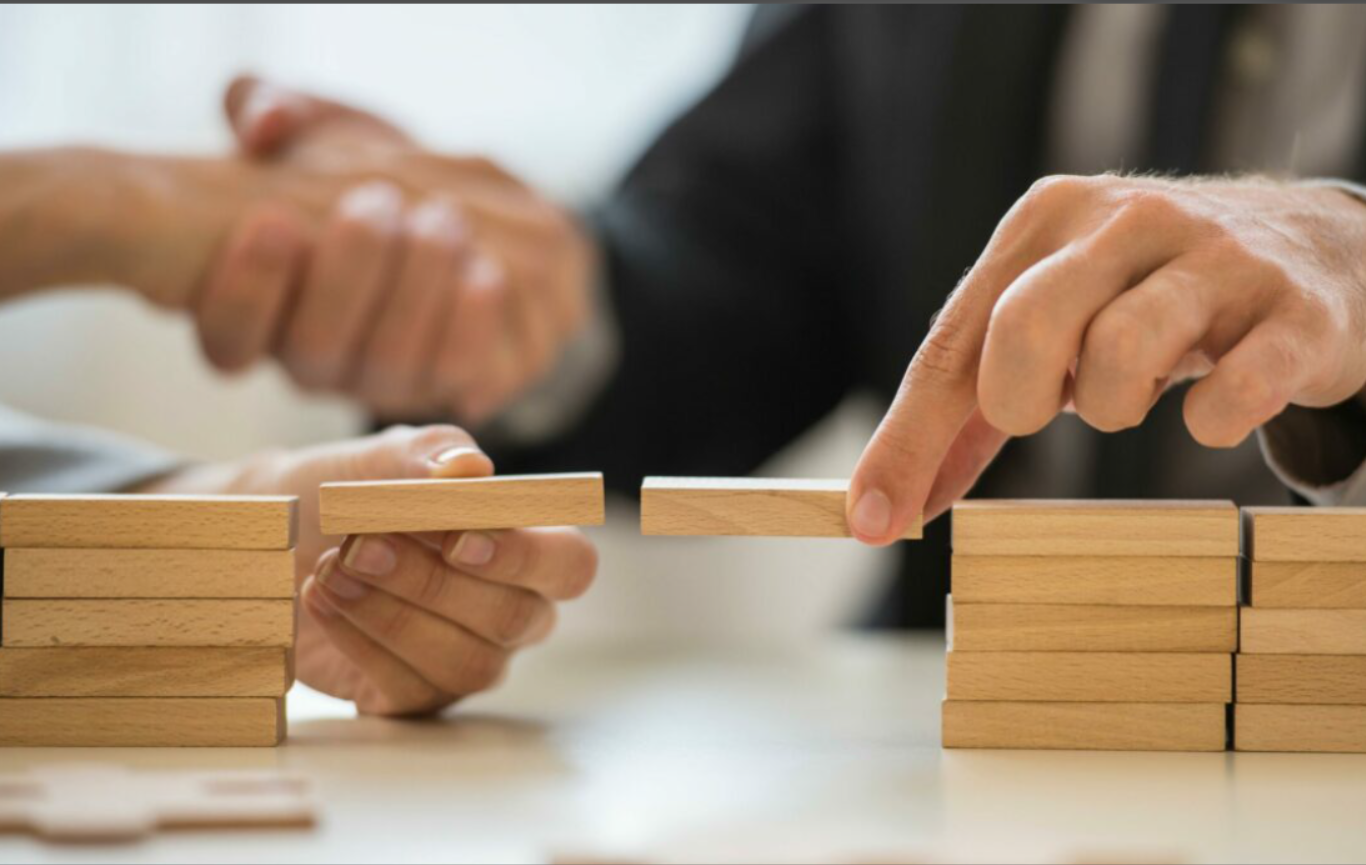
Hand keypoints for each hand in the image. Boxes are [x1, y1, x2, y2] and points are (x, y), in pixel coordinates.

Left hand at [141, 425, 597, 715]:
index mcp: (526, 546)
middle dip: (434, 583)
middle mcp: (511, 610)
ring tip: (331, 570)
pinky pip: (412, 689)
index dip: (524, 558)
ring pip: (467, 662)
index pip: (570, 565)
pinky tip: (321, 599)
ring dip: (393, 614)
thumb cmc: (347, 491)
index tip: (456, 539)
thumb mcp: (383, 458)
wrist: (271, 537)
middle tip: (361, 546)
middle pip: (515, 617)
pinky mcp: (415, 695)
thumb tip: (471, 471)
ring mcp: (468, 658)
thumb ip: (430, 458)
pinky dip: (360, 641)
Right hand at [199, 76, 595, 422]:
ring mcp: (380, 383)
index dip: (243, 291)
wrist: (471, 212)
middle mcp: (312, 361)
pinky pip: (457, 377)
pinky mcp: (452, 385)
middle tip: (378, 201)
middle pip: (314, 352)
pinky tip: (484, 273)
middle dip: (348, 274)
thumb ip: (274, 108)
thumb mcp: (319, 127)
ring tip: (443, 219)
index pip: (228, 337)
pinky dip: (470, 323)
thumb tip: (264, 122)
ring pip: (388, 368)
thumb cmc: (371, 170)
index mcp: (260, 310)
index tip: (272, 220)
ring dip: (416, 291)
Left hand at [848, 175, 1365, 543]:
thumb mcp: (1052, 327)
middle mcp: (1124, 221)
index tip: (872, 520)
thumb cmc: (1147, 304)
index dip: (906, 441)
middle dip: (1018, 402)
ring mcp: (1215, 257)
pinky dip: (1213, 421)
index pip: (952, 345)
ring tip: (1135, 398)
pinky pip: (1239, 385)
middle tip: (1055, 409)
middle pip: (1023, 327)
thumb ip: (967, 407)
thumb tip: (883, 501)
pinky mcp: (1295, 308)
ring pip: (1123, 353)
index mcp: (1044, 222)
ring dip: (1114, 410)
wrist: (1315, 252)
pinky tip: (1210, 413)